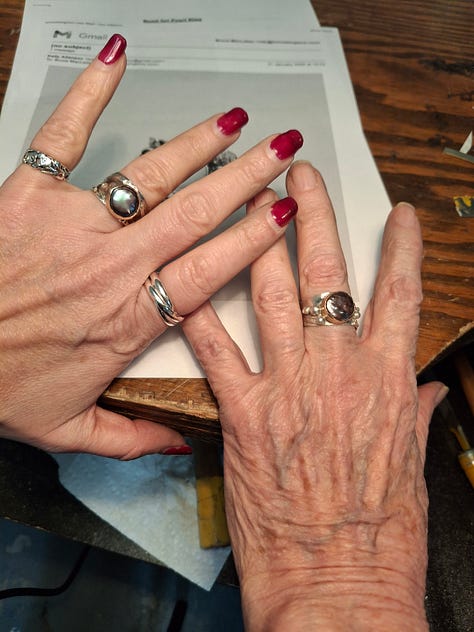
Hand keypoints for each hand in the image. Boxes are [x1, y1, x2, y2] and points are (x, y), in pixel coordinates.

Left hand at [0, 34, 302, 457]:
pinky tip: (117, 61)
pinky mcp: (31, 194)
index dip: (254, 239)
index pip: (211, 271)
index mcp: (127, 320)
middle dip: (248, 177)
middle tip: (282, 151)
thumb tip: (181, 443)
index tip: (283, 217)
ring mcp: (74, 225)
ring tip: (236, 120)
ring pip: (153, 175)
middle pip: (198, 213)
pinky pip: (65, 134)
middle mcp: (111, 266)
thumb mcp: (67, 431)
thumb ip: (133, 438)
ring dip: (200, 144)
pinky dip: (91, 93)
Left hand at [183, 162, 446, 629]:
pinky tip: (186, 279)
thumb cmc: (379, 535)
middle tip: (301, 175)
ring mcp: (288, 388)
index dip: (400, 248)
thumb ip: (415, 414)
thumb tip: (426, 389)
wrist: (337, 584)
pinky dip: (199, 313)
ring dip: (258, 242)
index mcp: (387, 382)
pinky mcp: (243, 415)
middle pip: (328, 276)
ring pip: (272, 295)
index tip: (396, 215)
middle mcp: (338, 373)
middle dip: (314, 215)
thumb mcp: (412, 467)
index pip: (401, 295)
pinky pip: (217, 350)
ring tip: (246, 200)